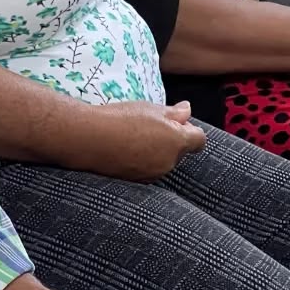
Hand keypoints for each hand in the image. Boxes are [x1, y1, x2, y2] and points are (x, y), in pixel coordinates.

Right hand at [71, 101, 206, 180]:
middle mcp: (169, 162)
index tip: (175, 121)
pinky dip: (142, 160)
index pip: (199, 139)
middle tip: (148, 124)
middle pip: (180, 150)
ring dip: (156, 150)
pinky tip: (125, 148)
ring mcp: (154, 174)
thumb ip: (175, 112)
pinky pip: (148, 168)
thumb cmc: (121, 118)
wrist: (90, 138)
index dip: (189, 129)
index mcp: (177, 142)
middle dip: (170, 139)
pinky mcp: (138, 181)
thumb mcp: (151, 108)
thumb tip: (188, 110)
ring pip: (163, 160)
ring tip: (133, 136)